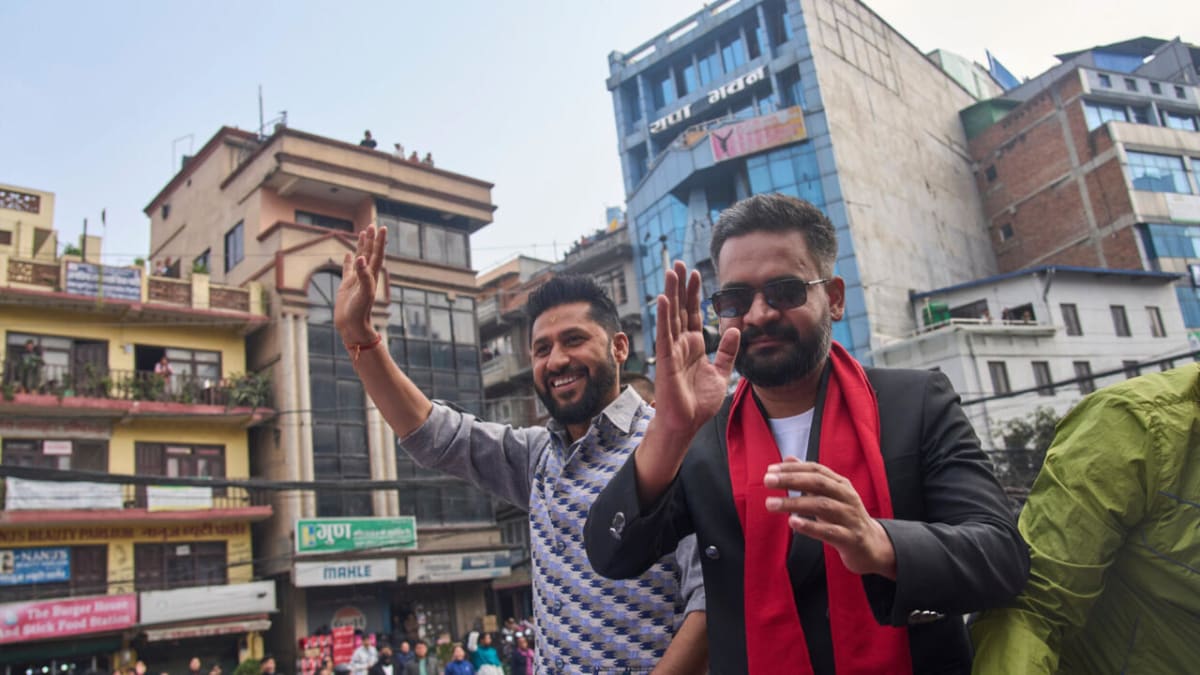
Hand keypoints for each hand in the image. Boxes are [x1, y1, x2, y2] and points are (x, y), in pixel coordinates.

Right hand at [335, 224, 386, 343]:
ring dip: (362, 246)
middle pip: (370, 253)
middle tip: (373, 225)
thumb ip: (363, 275)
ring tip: (364, 232)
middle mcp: (365, 276)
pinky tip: (349, 254)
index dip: (380, 241)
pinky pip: (347, 269)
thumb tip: (360, 257)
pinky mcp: (346, 286)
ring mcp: (356, 280)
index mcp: (372, 276)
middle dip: (372, 240)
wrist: (352, 327)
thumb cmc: (360, 312)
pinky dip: (348, 261)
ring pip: (360, 258)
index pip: (377, 254)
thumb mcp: (363, 293)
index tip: (382, 228)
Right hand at [652, 260, 739, 436]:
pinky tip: (663, 298)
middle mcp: (680, 344)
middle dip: (680, 286)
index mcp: (693, 346)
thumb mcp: (721, 373)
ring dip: (670, 293)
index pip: (692, 314)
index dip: (694, 294)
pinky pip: (664, 334)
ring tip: (671, 272)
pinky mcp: (665, 360)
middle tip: (679, 263)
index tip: (695, 273)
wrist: (687, 424)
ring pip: (670, 316)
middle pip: (679, 309)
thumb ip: (727, 351)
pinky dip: (663, 316)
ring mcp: (671, 350)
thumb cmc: (699, 403)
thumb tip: (736, 329)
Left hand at [764, 458, 896, 578]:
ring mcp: (850, 517)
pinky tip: (793, 522)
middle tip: (767, 480)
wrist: (873, 546)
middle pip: (818, 483)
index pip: (816, 469)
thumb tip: (788, 458)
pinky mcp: (851, 538)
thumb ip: (809, 478)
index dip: (793, 468)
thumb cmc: (845, 518)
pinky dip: (811, 526)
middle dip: (791, 480)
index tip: (770, 470)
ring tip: (771, 503)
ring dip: (794, 504)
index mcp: (841, 484)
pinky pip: (830, 531)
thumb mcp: (829, 495)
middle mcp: (847, 497)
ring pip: (822, 506)